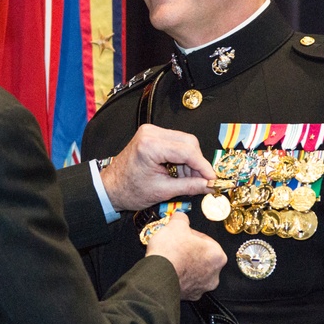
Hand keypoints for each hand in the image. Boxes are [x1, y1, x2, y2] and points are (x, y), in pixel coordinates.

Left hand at [99, 124, 216, 211]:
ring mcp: (151, 132)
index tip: (213, 178)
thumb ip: (189, 186)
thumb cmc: (129, 190)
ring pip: (184, 142)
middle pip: (188, 143)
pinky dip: (182, 157)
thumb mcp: (163, 191)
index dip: (203, 166)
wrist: (111, 188)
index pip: (187, 151)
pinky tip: (179, 171)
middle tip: (201, 181)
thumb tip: (209, 184)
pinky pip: (176, 142)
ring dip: (190, 161)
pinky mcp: (152, 135)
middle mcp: (151, 133)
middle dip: (197, 163)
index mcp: (150, 146)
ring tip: (186, 179)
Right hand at [144, 212, 225, 299]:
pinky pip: (186, 282)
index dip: (190, 234)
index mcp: (217, 255)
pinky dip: (179, 276)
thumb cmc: (171, 252)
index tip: (181, 234)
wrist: (157, 275)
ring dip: (185, 264)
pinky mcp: (190, 296)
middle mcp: (214, 273)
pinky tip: (170, 270)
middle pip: (201, 256)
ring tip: (171, 258)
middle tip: (176, 245)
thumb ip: (181, 218)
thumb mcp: (176, 224)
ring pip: (195, 271)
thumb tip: (180, 217)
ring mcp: (202, 287)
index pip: (205, 239)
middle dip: (189, 250)